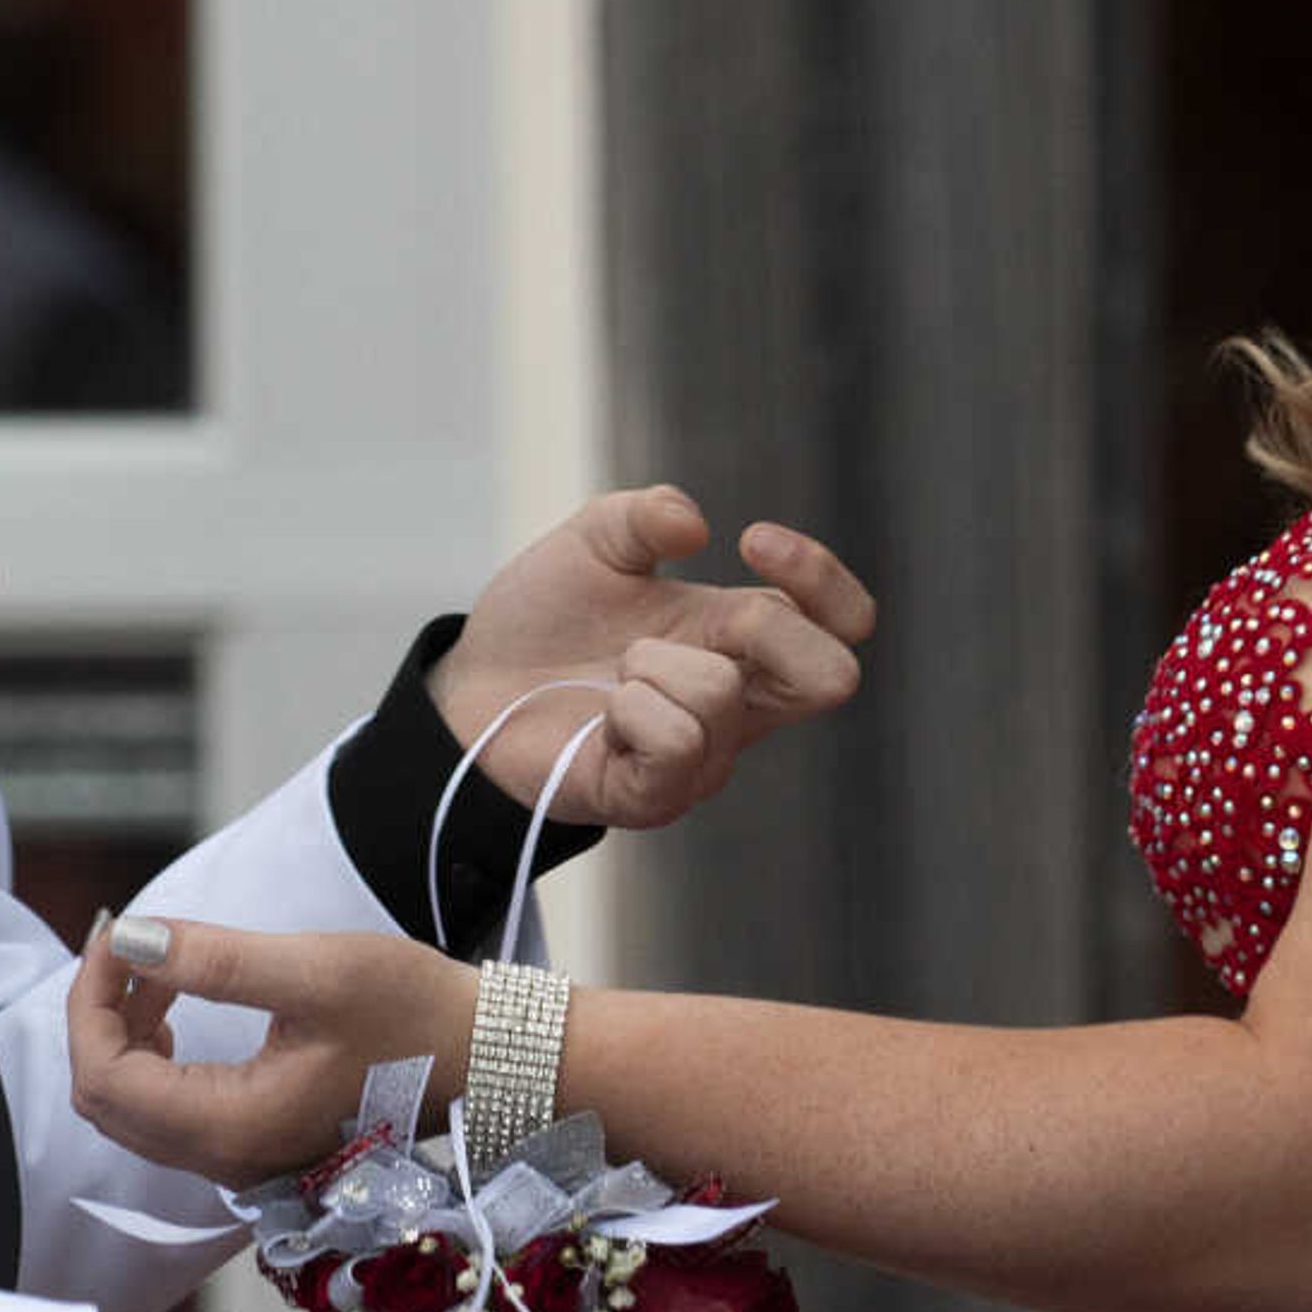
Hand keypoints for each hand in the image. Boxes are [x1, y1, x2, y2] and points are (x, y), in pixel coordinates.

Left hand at [72, 914, 476, 1183]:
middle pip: (106, 1099)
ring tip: (161, 965)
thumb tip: (131, 938)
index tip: (118, 930)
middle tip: (130, 941)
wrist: (484, 1058)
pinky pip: (166, 1110)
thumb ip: (215, 959)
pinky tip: (177, 1003)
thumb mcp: (316, 971)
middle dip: (100, 1013)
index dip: (91, 998)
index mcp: (233, 1126)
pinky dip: (151, 1053)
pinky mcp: (251, 1143)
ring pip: (131, 1107)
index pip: (106, 1075)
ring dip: (124, 1032)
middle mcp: (226, 1160)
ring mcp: (238, 1160)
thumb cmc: (414, 1012)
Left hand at [440, 486, 874, 826]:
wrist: (468, 686)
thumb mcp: (591, 542)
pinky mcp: (656, 796)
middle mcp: (739, 702)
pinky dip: (633, 709)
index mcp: (740, 636)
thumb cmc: (543, 621)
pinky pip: (678, 742)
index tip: (753, 539)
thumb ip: (643, 516)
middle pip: (831, 677)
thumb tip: (696, 526)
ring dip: (652, 664)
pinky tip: (604, 714)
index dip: (822, 577)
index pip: (844, 622)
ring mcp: (703, 757)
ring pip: (722, 694)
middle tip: (698, 616)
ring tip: (615, 672)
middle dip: (767, 629)